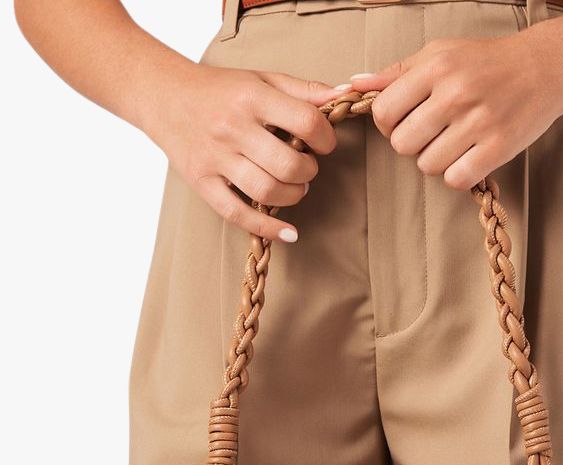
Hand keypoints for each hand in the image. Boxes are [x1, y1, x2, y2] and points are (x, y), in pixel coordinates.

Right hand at [143, 64, 350, 239]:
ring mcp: (216, 158)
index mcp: (252, 98)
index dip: (326, 138)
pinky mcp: (202, 182)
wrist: (163, 95)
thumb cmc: (220, 90)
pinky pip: (237, 214)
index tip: (324, 143)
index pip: (306, 123)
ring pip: (267, 191)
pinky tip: (289, 233)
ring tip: (295, 187)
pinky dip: (267, 227)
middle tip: (307, 167)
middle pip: (289, 164)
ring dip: (294, 195)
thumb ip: (304, 91)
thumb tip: (345, 95)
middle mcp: (233, 128)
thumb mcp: (262, 79)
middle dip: (309, 171)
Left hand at [349, 29, 562, 189]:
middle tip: (432, 134)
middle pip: (402, 145)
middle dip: (412, 144)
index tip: (406, 120)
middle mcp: (455, 93)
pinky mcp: (498, 148)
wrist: (546, 66)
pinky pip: (456, 180)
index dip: (389, 124)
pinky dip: (458, 175)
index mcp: (435, 67)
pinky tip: (469, 158)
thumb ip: (396, 74)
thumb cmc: (487, 62)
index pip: (383, 113)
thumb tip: (353, 84)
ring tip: (454, 142)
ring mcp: (477, 122)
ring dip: (436, 160)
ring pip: (428, 165)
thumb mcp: (440, 54)